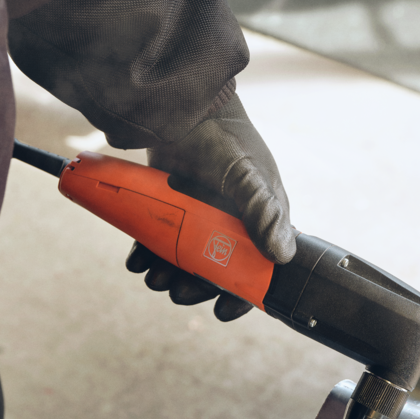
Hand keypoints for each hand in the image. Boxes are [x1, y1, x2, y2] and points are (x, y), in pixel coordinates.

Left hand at [128, 90, 295, 321]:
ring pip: (184, 260)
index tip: (221, 311)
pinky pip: (160, 240)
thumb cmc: (227, 139)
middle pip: (216, 272)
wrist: (185, 107)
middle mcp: (232, 225)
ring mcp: (200, 218)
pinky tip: (137, 258)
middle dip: (196, 287)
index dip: (242, 295)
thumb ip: (264, 211)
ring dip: (168, 273)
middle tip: (176, 291)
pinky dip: (148, 253)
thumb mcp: (249, 175)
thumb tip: (282, 256)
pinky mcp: (172, 208)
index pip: (258, 270)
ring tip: (152, 276)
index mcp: (260, 222)